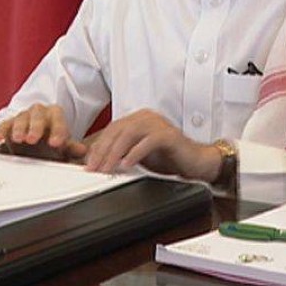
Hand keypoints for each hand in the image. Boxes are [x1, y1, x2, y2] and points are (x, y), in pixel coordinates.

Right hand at [0, 104, 74, 160]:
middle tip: (32, 139)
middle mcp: (39, 114)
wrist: (34, 145)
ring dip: (19, 128)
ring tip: (17, 139)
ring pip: (21, 118)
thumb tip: (82, 151)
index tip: (56, 143)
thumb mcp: (62, 148)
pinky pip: (4, 125)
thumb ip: (71, 148)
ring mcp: (23, 118)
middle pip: (37, 114)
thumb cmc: (50, 145)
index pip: (58, 119)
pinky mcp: (8, 125)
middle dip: (35, 127)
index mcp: (54, 117)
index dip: (58, 130)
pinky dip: (0, 131)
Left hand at [70, 109, 221, 181]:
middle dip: (103, 150)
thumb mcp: (139, 156)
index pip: (112, 130)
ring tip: (107, 168)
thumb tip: (100, 163)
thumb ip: (122, 154)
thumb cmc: (169, 158)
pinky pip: (148, 142)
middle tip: (94, 168)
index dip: (98, 147)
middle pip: (118, 130)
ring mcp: (158, 124)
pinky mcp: (169, 135)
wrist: (196, 162)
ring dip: (115, 152)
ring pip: (130, 134)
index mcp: (138, 119)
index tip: (88, 164)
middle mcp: (147, 117)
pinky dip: (135, 153)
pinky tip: (127, 164)